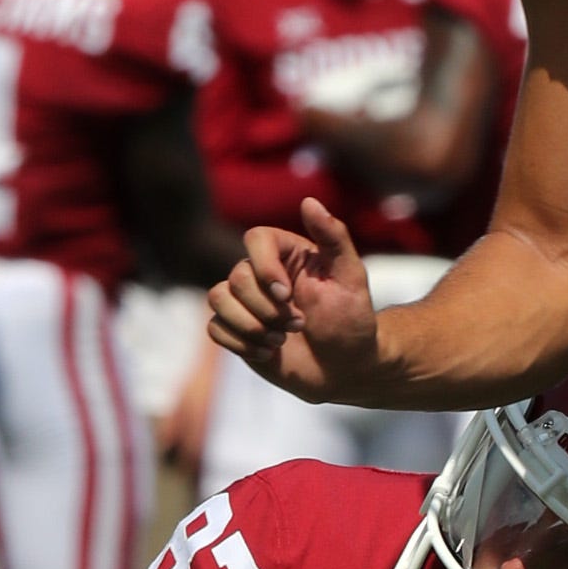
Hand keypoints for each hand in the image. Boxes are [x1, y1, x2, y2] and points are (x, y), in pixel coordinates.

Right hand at [207, 198, 380, 402]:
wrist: (345, 367)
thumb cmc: (352, 319)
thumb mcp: (352, 277)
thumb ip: (334, 237)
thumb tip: (309, 201)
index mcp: (287, 253)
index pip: (255, 239)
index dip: (264, 266)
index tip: (286, 295)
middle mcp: (262, 273)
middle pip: (237, 276)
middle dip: (267, 309)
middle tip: (298, 325)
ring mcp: (246, 301)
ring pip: (218, 299)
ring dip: (252, 326)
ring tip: (282, 340)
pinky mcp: (236, 328)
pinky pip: (215, 328)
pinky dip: (241, 343)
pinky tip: (269, 353)